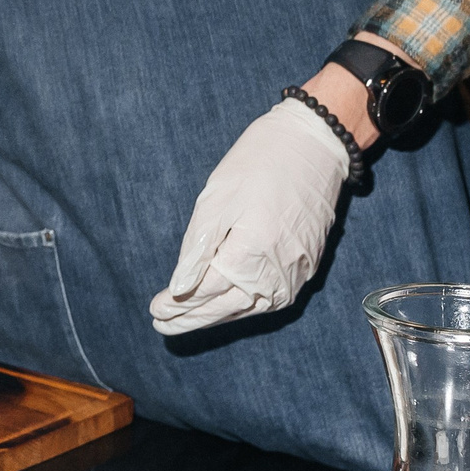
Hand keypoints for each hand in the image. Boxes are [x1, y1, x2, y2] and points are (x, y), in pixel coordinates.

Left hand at [149, 99, 350, 336]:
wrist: (315, 145)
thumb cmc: (260, 165)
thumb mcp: (217, 200)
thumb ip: (197, 249)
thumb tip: (178, 289)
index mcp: (251, 256)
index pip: (206, 292)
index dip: (178, 304)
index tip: (154, 310)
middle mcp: (277, 275)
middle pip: (226, 307)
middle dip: (192, 318)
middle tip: (162, 325)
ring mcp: (295, 274)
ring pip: (248, 308)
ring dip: (216, 316)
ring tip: (185, 322)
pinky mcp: (306, 268)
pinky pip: (269, 299)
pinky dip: (244, 306)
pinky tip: (225, 307)